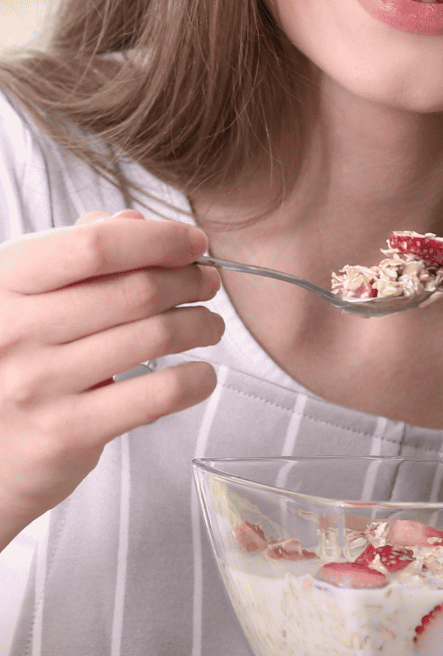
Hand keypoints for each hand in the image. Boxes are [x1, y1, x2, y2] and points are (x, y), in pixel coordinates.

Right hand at [0, 209, 223, 546]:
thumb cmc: (8, 362)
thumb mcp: (20, 296)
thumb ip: (74, 253)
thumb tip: (134, 222)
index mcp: (4, 283)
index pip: (94, 245)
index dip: (158, 238)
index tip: (194, 241)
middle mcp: (16, 330)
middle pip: (135, 290)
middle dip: (189, 279)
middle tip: (207, 282)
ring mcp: (40, 384)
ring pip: (154, 337)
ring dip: (199, 324)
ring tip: (208, 324)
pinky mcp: (67, 433)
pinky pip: (157, 394)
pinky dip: (195, 379)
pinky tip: (200, 374)